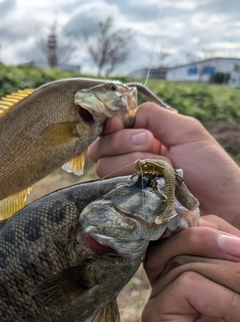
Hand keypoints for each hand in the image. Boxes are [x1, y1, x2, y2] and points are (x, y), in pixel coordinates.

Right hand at [88, 102, 239, 228]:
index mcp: (141, 142)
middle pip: (99, 149)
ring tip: (161, 168)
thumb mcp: (186, 131)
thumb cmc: (210, 169)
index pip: (108, 131)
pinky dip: (130, 182)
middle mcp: (128, 163)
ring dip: (132, 162)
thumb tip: (124, 114)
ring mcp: (126, 187)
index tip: (118, 124)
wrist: (223, 206)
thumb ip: (154, 115)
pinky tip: (151, 184)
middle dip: (122, 141)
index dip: (109, 126)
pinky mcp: (128, 207)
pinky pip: (111, 192)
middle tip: (150, 143)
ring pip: (103, 168)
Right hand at [142, 215, 239, 321]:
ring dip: (232, 280)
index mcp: (186, 259)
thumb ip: (226, 247)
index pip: (189, 226)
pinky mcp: (155, 318)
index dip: (213, 231)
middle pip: (185, 240)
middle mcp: (167, 274)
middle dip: (225, 254)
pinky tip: (239, 318)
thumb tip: (218, 232)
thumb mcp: (239, 274)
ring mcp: (159, 296)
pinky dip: (221, 300)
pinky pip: (185, 285)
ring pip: (187, 263)